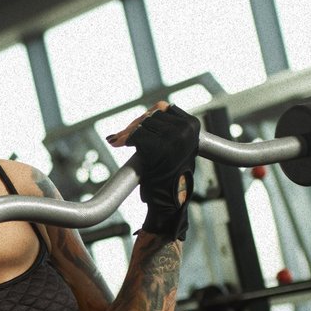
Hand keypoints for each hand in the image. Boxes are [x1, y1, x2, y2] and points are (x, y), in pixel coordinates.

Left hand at [108, 102, 199, 240]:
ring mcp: (173, 138)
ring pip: (142, 124)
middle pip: (152, 115)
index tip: (138, 128)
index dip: (148, 117)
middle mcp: (186, 130)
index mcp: (193, 125)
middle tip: (123, 137)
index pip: (164, 108)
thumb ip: (168, 127)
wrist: (170, 202)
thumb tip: (155, 108)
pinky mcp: (158, 148)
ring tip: (120, 141)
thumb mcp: (177, 146)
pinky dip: (124, 139)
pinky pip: (135, 136)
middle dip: (135, 125)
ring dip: (128, 133)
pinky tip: (117, 144)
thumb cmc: (170, 174)